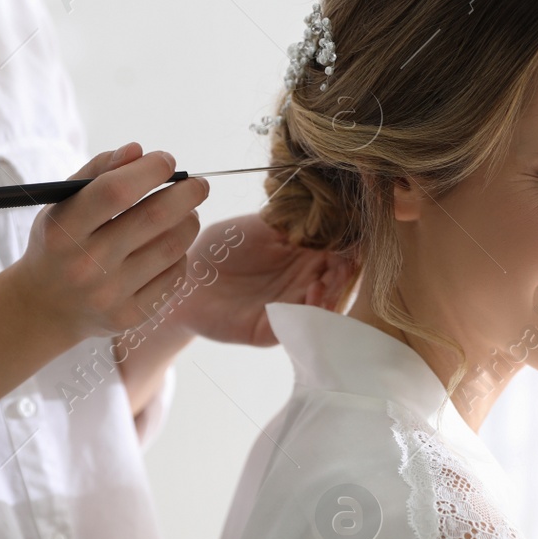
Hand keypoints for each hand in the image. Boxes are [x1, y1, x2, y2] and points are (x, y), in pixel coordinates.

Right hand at [8, 143, 209, 342]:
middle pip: (154, 218)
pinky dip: (181, 254)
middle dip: (186, 194)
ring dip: (189, 222)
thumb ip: (98, 172)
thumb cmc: (61, 243)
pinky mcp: (131, 316)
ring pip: (172, 247)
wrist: (45, 307)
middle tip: (198, 185)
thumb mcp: (63, 204)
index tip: (167, 160)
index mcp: (62, 230)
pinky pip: (175, 276)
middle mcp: (85, 264)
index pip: (115, 191)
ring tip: (187, 213)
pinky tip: (172, 246)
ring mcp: (109, 294)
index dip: (149, 170)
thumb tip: (138, 150)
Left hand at [161, 213, 359, 345]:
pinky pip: (304, 324)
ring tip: (330, 277)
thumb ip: (292, 221)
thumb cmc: (220, 247)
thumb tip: (330, 209)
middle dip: (346, 270)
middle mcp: (304, 281)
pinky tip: (314, 293)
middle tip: (346, 261)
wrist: (184, 278)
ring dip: (335, 290)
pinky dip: (314, 309)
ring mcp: (292, 306)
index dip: (349, 245)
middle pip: (340, 278)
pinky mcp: (276, 329)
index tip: (353, 238)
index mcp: (303, 255)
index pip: (339, 251)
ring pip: (328, 302)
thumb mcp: (258, 226)